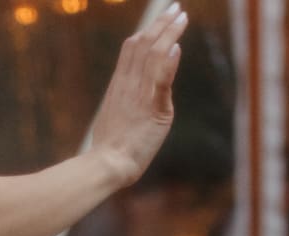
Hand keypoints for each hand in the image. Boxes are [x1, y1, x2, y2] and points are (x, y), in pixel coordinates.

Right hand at [90, 2, 188, 189]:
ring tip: (182, 17)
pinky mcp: (152, 110)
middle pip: (144, 44)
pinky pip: (161, 80)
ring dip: (169, 33)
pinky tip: (177, 46)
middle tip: (176, 7)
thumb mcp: (112, 119)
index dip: (147, 30)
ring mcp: (140, 96)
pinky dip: (169, 62)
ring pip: (154, 55)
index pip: (132, 49)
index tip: (160, 18)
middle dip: (161, 23)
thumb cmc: (108, 152)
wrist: (106, 165)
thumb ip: (125, 101)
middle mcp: (128, 85)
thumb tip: (131, 91)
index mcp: (119, 86)